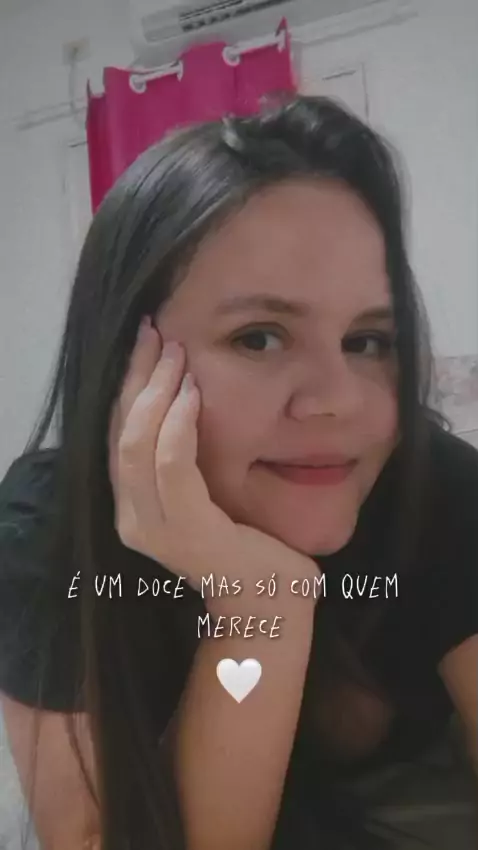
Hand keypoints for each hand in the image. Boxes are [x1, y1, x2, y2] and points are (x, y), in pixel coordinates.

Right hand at [108, 317, 319, 594]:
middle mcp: (131, 517)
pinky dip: (178, 425)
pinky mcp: (185, 530)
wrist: (272, 600)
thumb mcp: (206, 490)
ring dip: (155, 391)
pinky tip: (191, 393)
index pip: (119, 432)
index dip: (128, 384)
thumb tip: (186, 392)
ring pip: (136, 443)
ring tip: (176, 355)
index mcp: (134, 504)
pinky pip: (172, 466)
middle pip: (120, 431)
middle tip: (156, 333)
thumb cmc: (247, 542)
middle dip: (137, 376)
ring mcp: (153, 527)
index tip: (146, 341)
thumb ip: (185, 456)